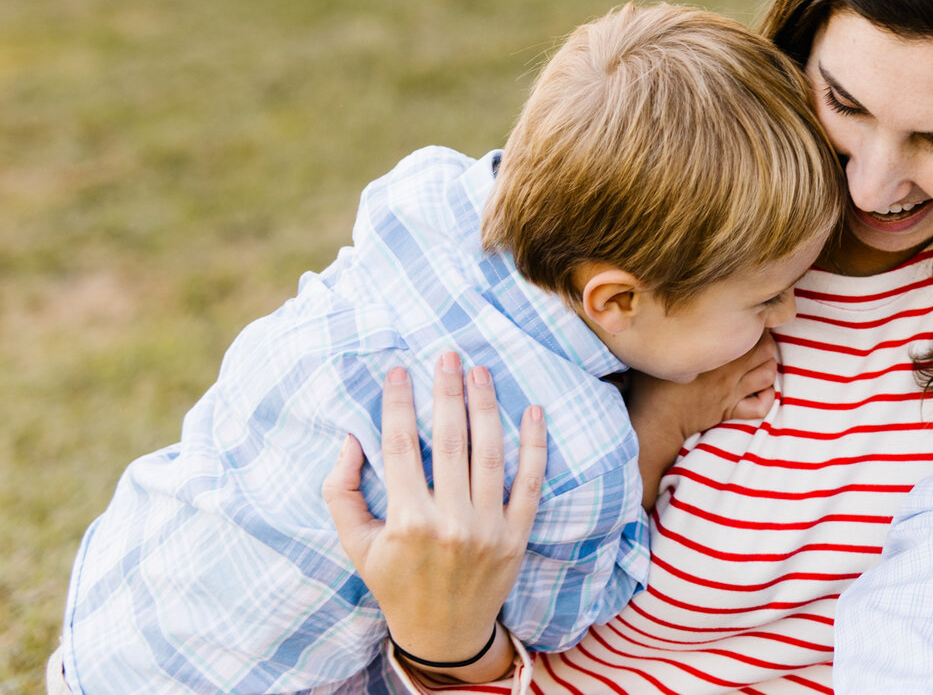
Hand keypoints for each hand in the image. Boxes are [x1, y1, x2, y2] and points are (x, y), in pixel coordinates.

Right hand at [322, 353, 541, 686]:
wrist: (443, 632)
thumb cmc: (394, 581)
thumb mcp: (356, 544)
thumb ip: (341, 493)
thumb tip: (349, 439)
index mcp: (405, 521)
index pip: (401, 447)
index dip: (399, 404)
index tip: (399, 370)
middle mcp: (448, 521)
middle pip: (450, 440)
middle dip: (447, 392)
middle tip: (448, 356)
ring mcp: (487, 527)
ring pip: (490, 453)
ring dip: (487, 406)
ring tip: (481, 372)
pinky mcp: (517, 534)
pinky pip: (530, 482)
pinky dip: (535, 445)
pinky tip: (533, 411)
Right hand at [626, 334, 778, 508]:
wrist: (655, 421)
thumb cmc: (653, 386)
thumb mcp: (664, 354)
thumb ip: (675, 336)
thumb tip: (669, 318)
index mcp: (715, 352)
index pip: (748, 330)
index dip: (752, 325)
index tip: (744, 323)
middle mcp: (729, 370)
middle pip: (766, 349)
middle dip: (767, 342)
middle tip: (757, 342)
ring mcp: (732, 391)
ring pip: (768, 374)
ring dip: (769, 367)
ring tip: (760, 363)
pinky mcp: (730, 410)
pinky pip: (760, 406)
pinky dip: (767, 398)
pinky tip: (762, 392)